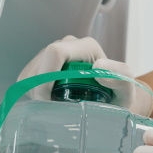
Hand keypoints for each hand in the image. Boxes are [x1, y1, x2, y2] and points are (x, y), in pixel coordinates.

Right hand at [17, 35, 152, 115]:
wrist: (113, 100)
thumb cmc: (119, 95)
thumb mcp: (126, 89)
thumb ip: (120, 77)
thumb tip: (99, 68)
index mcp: (86, 47)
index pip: (55, 53)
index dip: (47, 76)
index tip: (51, 101)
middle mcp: (67, 45)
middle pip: (39, 64)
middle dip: (41, 90)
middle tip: (57, 108)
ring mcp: (53, 54)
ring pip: (30, 73)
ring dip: (37, 93)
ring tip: (58, 104)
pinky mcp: (42, 65)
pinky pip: (27, 79)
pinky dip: (33, 94)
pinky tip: (51, 101)